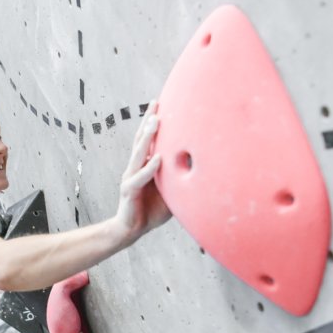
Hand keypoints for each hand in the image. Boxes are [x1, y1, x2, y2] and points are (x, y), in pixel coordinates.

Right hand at [116, 101, 171, 242]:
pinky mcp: (129, 191)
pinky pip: (140, 177)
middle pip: (140, 139)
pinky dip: (150, 168)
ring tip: (155, 121)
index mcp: (143, 165)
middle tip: (156, 102)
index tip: (160, 103)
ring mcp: (130, 177)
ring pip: (138, 153)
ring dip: (147, 137)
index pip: (147, 139)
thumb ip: (179, 178)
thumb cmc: (151, 210)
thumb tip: (204, 168)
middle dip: (148, 120)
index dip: (151, 121)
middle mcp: (134, 167)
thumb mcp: (170, 191)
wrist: (130, 229)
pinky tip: (158, 159)